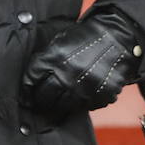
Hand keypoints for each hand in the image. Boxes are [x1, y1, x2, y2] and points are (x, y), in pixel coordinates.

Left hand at [21, 10, 143, 114]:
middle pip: (44, 97)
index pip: (31, 79)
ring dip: (59, 103)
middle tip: (40, 100)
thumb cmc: (87, 37)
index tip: (27, 92)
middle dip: (40, 98)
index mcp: (54, 58)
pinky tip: (81, 93)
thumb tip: (32, 78)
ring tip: (60, 98)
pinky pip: (84, 107)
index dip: (27, 87)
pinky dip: (80, 102)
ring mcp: (84, 88)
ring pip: (63, 106)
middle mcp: (67, 75)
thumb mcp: (60, 41)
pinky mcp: (99, 96)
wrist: (117, 37)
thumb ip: (46, 59)